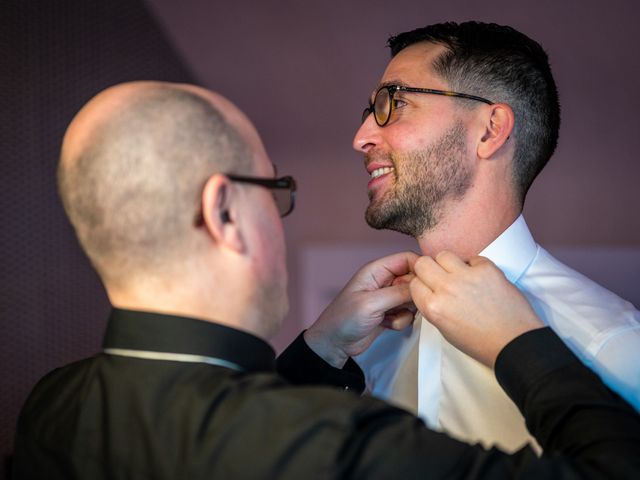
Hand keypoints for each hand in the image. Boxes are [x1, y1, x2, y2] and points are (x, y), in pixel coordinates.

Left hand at [304, 251, 418, 367]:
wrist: (334, 344)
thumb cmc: (344, 319)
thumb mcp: (372, 303)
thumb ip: (399, 293)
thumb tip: (422, 286)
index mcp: (376, 270)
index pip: (407, 258)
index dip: (420, 268)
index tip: (428, 283)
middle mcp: (384, 281)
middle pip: (414, 279)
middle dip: (414, 294)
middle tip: (405, 305)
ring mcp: (388, 298)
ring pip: (413, 298)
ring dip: (407, 310)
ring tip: (390, 316)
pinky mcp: (391, 313)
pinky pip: (408, 314)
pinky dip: (401, 321)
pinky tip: (386, 325)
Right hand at [409, 252, 543, 367]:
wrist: (515, 342)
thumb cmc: (481, 342)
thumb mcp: (445, 330)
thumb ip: (432, 307)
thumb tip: (430, 290)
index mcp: (433, 308)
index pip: (414, 283)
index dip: (421, 285)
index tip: (429, 287)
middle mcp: (446, 289)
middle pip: (423, 263)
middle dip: (428, 270)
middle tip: (440, 277)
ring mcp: (467, 276)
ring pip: (444, 255)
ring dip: (448, 264)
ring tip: (459, 275)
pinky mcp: (487, 268)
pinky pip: (471, 258)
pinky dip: (473, 266)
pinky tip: (480, 280)